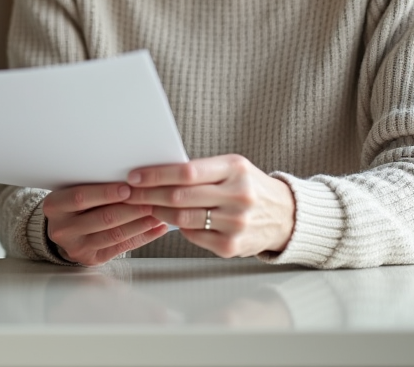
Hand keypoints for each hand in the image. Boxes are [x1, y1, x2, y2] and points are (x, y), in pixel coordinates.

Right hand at [41, 182, 168, 265]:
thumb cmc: (72, 204)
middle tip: (152, 199)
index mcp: (54, 206)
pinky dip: (142, 237)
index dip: (105, 193)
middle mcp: (62, 229)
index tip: (128, 187)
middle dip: (131, 208)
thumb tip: (129, 176)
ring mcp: (76, 247)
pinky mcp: (91, 259)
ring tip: (159, 213)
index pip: (80, 198)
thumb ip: (92, 185)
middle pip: (102, 218)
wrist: (62, 230)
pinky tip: (156, 228)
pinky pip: (121, 248)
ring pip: (114, 235)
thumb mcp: (72, 190)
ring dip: (140, 224)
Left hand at [124, 154, 294, 257]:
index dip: (156, 175)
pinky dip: (177, 227)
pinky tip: (168, 220)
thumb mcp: (231, 168)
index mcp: (235, 169)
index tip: (134, 176)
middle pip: (180, 196)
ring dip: (157, 212)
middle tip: (129, 193)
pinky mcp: (231, 246)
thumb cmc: (248, 186)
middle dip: (148, 194)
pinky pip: (192, 235)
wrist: (284, 215)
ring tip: (143, 205)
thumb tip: (154, 173)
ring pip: (182, 218)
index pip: (186, 172)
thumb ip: (200, 170)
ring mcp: (236, 223)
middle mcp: (239, 196)